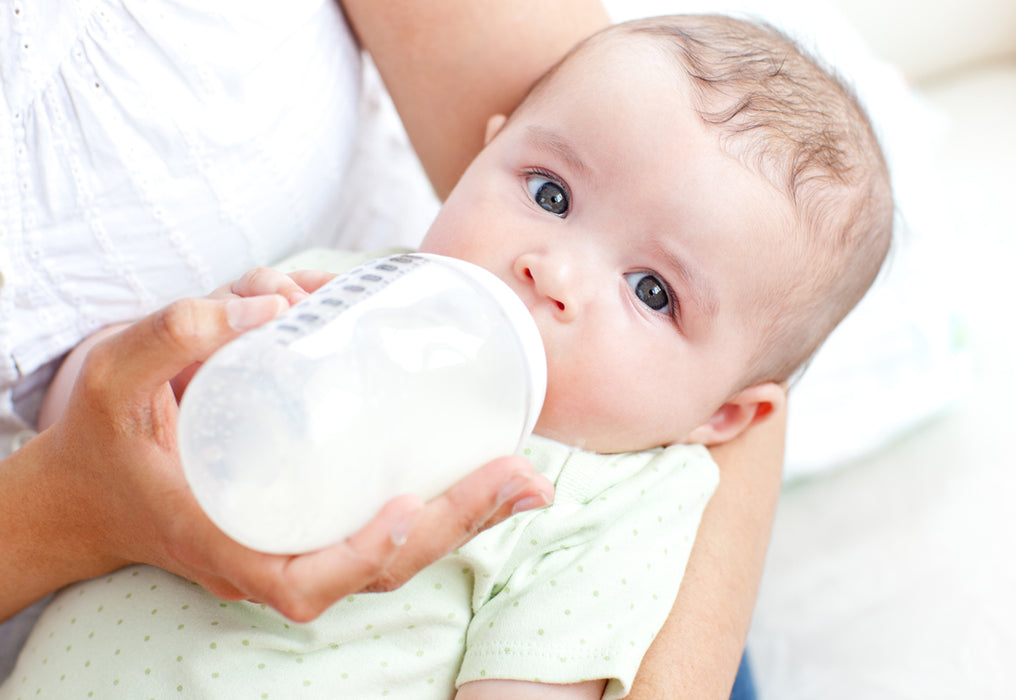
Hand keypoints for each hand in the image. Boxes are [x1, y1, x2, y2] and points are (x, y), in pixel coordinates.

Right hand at [27, 289, 552, 622]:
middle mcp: (276, 561)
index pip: (310, 581)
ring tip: (527, 479)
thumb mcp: (113, 381)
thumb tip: (275, 300)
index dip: (368, 553)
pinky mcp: (312, 523)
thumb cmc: (100, 444)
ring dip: (467, 521)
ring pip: (396, 553)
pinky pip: (386, 531)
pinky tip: (486, 472)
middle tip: (522, 475)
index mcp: (232, 551)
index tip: (411, 507)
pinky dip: (442, 509)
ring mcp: (299, 547)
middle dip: (458, 525)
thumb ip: (174, 333)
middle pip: (381, 564)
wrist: (86, 491)